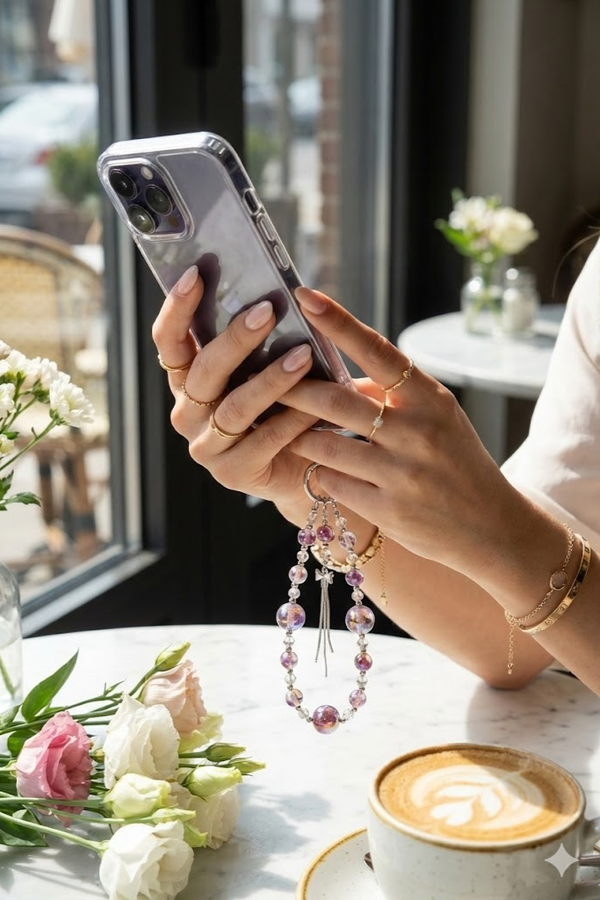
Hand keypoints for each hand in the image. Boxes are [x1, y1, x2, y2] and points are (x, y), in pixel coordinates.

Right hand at [151, 266, 319, 504]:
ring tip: (303, 356)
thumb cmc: (280, 406)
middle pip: (204, 371)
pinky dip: (292, 420)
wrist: (298, 469)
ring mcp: (207, 446)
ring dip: (271, 380)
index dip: (176, 308)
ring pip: (236, 407)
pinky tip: (316, 404)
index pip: (169, 341)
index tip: (195, 274)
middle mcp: (187, 413)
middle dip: (236, 339)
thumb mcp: (261, 371)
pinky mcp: (233, 473)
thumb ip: (255, 343)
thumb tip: (273, 292)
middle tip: (268, 311)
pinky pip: (264, 441)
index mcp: (186, 381)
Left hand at [281, 287, 526, 580]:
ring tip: (286, 429)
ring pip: (324, 443)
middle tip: (264, 378)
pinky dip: (320, 472)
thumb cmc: (456, 462)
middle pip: (335, 399)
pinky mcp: (388, 509)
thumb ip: (391, 394)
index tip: (305, 296)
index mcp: (429, 398)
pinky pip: (332, 481)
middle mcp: (417, 431)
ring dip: (298, 435)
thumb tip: (337, 376)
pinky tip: (319, 471)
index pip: (378, 349)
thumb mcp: (437, 418)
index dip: (338, 322)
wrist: (491, 526)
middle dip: (292, 388)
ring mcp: (402, 472)